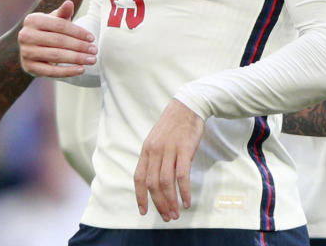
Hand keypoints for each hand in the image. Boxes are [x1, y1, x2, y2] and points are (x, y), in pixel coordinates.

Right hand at [18, 0, 96, 77]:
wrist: (33, 48)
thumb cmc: (48, 31)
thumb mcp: (54, 20)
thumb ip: (63, 13)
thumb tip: (69, 3)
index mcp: (31, 20)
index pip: (59, 25)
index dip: (77, 32)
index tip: (92, 38)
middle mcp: (25, 35)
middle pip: (58, 41)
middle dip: (79, 46)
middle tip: (94, 50)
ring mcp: (25, 52)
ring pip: (56, 56)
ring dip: (77, 58)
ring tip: (91, 59)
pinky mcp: (28, 67)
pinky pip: (51, 71)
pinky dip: (68, 71)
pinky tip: (81, 69)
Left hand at [134, 99, 204, 220]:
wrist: (186, 108)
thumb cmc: (172, 127)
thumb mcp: (156, 141)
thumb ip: (154, 159)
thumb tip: (153, 181)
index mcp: (146, 151)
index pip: (138, 178)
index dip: (140, 196)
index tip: (143, 211)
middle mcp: (154, 152)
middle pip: (152, 183)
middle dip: (158, 203)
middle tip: (167, 217)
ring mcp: (169, 151)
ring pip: (166, 182)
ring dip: (170, 201)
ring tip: (176, 213)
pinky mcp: (184, 150)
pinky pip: (182, 175)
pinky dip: (184, 191)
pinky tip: (187, 201)